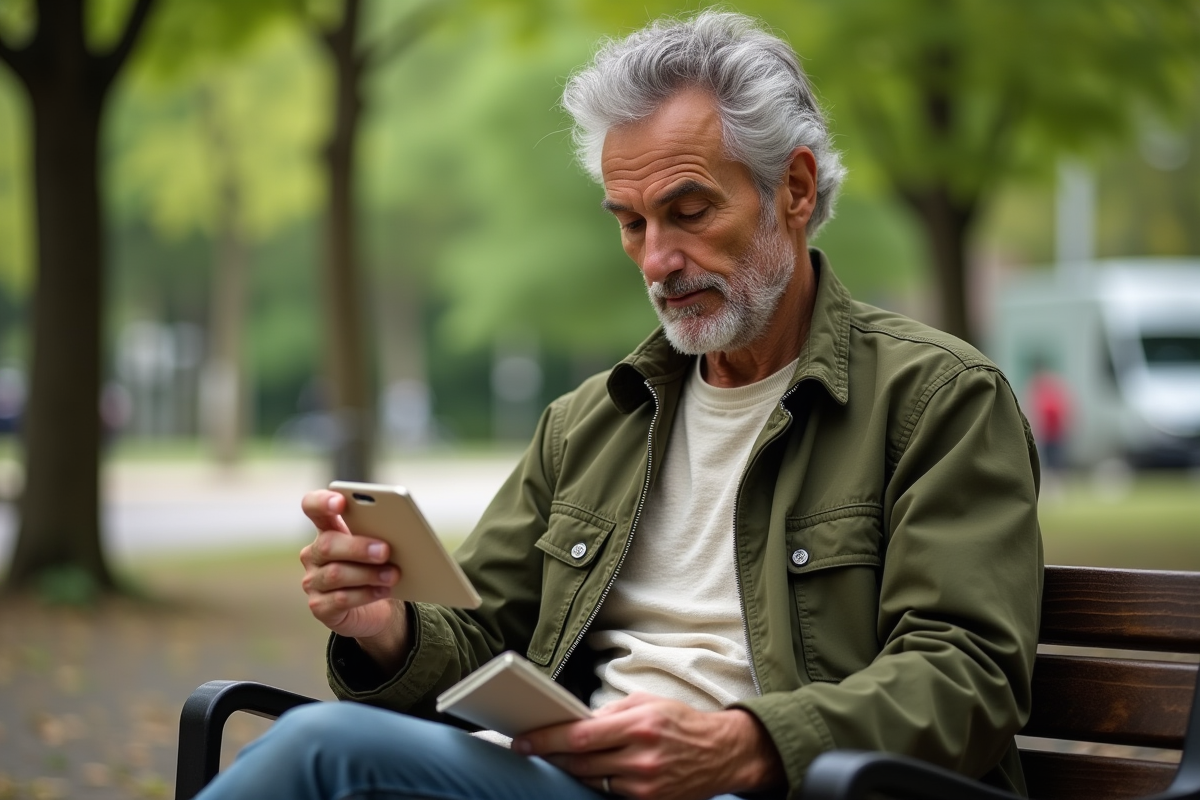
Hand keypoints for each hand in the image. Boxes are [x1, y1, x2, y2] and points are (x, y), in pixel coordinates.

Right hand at [299, 490, 408, 667]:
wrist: (379, 607)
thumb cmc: (378, 566)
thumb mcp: (381, 546)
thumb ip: (381, 533)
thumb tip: (399, 530)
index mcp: (327, 528)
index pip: (312, 506)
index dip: (322, 502)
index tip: (340, 501)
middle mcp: (314, 553)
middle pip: (327, 544)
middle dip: (358, 547)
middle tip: (385, 550)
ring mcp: (313, 581)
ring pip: (336, 574)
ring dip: (368, 574)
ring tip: (393, 574)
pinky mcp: (320, 606)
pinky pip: (340, 599)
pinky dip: (365, 594)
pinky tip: (383, 590)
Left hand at [512, 692, 783, 799]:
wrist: (722, 753)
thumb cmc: (682, 722)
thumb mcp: (647, 703)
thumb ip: (611, 711)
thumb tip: (577, 720)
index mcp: (639, 725)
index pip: (580, 736)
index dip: (546, 740)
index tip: (523, 740)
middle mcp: (641, 757)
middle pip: (580, 762)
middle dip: (551, 756)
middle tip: (530, 748)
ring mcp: (645, 784)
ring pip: (591, 779)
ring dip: (572, 769)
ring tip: (559, 757)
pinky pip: (610, 792)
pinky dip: (597, 780)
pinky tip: (591, 770)